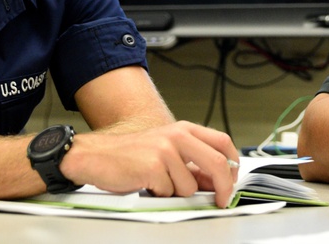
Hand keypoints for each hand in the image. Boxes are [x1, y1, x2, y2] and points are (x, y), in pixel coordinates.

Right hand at [62, 121, 239, 207]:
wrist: (96, 156)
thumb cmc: (130, 155)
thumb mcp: (166, 151)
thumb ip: (192, 163)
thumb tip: (216, 181)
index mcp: (183, 129)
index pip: (222, 142)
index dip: (233, 164)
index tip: (232, 180)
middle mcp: (177, 135)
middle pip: (217, 162)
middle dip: (224, 187)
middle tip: (222, 200)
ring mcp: (166, 150)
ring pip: (191, 186)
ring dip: (178, 193)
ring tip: (159, 184)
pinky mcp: (154, 166)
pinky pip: (170, 192)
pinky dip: (160, 195)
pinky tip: (147, 185)